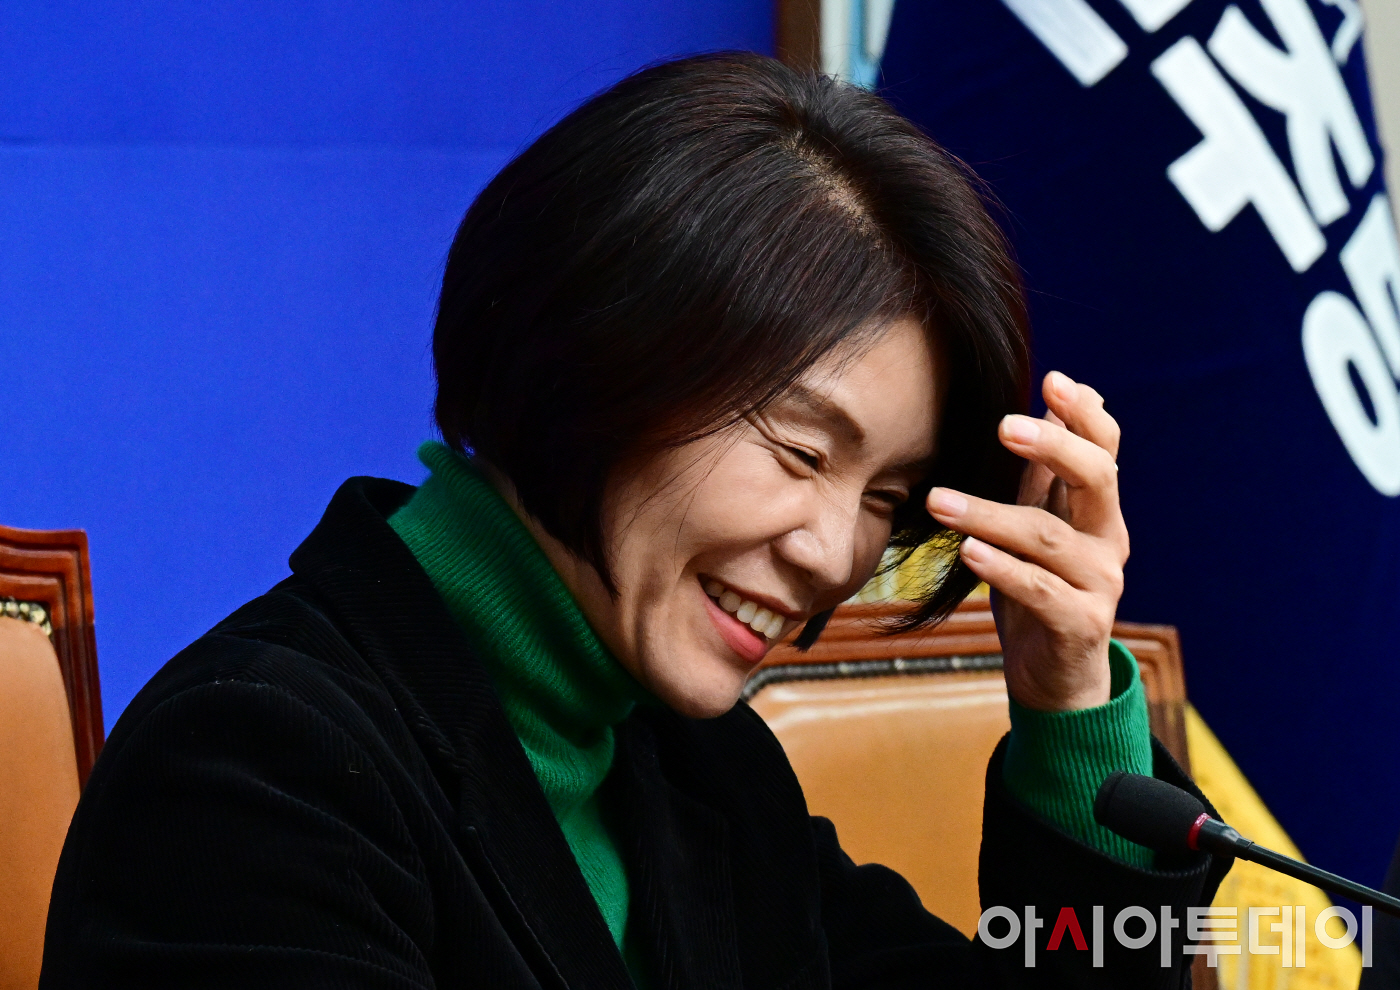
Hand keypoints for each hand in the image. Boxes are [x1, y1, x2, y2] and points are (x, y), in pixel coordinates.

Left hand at [926, 371, 1127, 711]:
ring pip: (1049, 539)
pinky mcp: (1081, 626)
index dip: (1086, 414)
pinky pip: (1040, 591)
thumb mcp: (1038, 530)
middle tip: (1005, 424)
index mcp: (1098, 512)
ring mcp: (1100, 585)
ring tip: (939, 501)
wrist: (1056, 679)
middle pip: (1097, 479)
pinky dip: (1002, 569)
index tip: (1053, 380)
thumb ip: (1043, 480)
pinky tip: (969, 552)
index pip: (1105, 450)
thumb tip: (1042, 410)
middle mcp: (1107, 541)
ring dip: (991, 514)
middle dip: (1054, 446)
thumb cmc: (1040, 593)